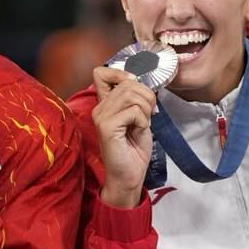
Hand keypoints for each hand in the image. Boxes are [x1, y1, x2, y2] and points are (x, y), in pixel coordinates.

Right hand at [91, 66, 155, 208]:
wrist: (129, 175)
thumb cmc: (134, 149)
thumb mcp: (138, 117)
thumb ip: (136, 99)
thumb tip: (145, 82)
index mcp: (104, 103)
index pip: (102, 72)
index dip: (123, 74)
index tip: (137, 89)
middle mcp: (99, 107)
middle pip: (127, 83)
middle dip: (146, 96)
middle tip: (149, 114)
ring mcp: (101, 117)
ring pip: (131, 94)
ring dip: (146, 108)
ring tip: (143, 123)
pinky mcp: (107, 127)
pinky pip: (133, 111)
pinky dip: (143, 120)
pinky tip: (138, 131)